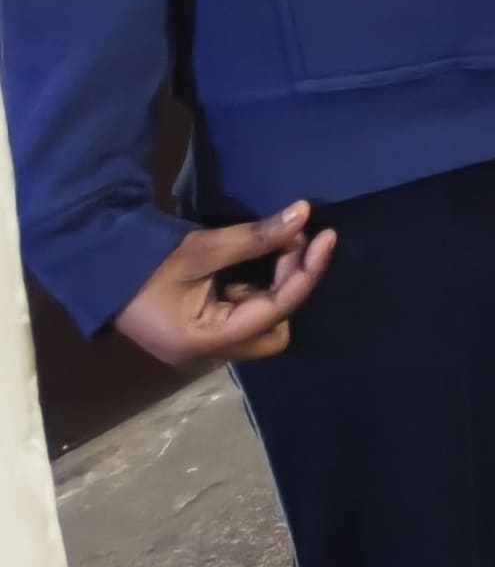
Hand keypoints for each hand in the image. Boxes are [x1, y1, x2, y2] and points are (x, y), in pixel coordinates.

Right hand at [113, 205, 334, 366]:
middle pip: (275, 331)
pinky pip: (243, 317)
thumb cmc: (146, 262)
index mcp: (205, 341)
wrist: (96, 267)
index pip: (276, 310)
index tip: (327, 237)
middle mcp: (207, 353)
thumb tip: (304, 213)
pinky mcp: (199, 333)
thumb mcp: (203, 248)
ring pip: (261, 324)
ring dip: (276, 287)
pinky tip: (258, 262)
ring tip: (279, 246)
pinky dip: (256, 290)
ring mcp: (203, 346)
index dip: (307, 273)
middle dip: (292, 287)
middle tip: (294, 244)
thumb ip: (256, 237)